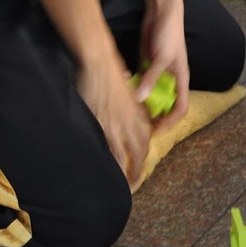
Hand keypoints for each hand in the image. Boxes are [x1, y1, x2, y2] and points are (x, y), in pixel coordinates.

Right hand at [76, 58, 150, 180]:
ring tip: (128, 183)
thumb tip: (131, 98)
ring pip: (129, 152)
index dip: (144, 149)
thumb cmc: (110, 70)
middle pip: (141, 147)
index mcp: (137, 109)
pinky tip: (111, 171)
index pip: (145, 135)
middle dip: (140, 165)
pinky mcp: (104, 123)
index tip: (140, 159)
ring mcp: (118, 121)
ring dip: (130, 169)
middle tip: (136, 179)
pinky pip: (112, 147)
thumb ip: (128, 98)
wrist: (100, 62)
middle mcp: (131, 118)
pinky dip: (114, 161)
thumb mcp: (125, 86)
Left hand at [135, 1, 189, 128]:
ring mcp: (157, 73)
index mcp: (181, 79)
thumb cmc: (169, 35)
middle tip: (140, 126)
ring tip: (130, 115)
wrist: (161, 13)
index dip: (171, 120)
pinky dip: (134, 89)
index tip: (157, 129)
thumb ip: (151, 78)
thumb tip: (139, 99)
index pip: (181, 106)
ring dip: (143, 104)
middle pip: (165, 104)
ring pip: (151, 95)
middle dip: (155, 116)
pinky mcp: (145, 66)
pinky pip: (140, 83)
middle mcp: (170, 79)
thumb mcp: (161, 58)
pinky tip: (124, 93)